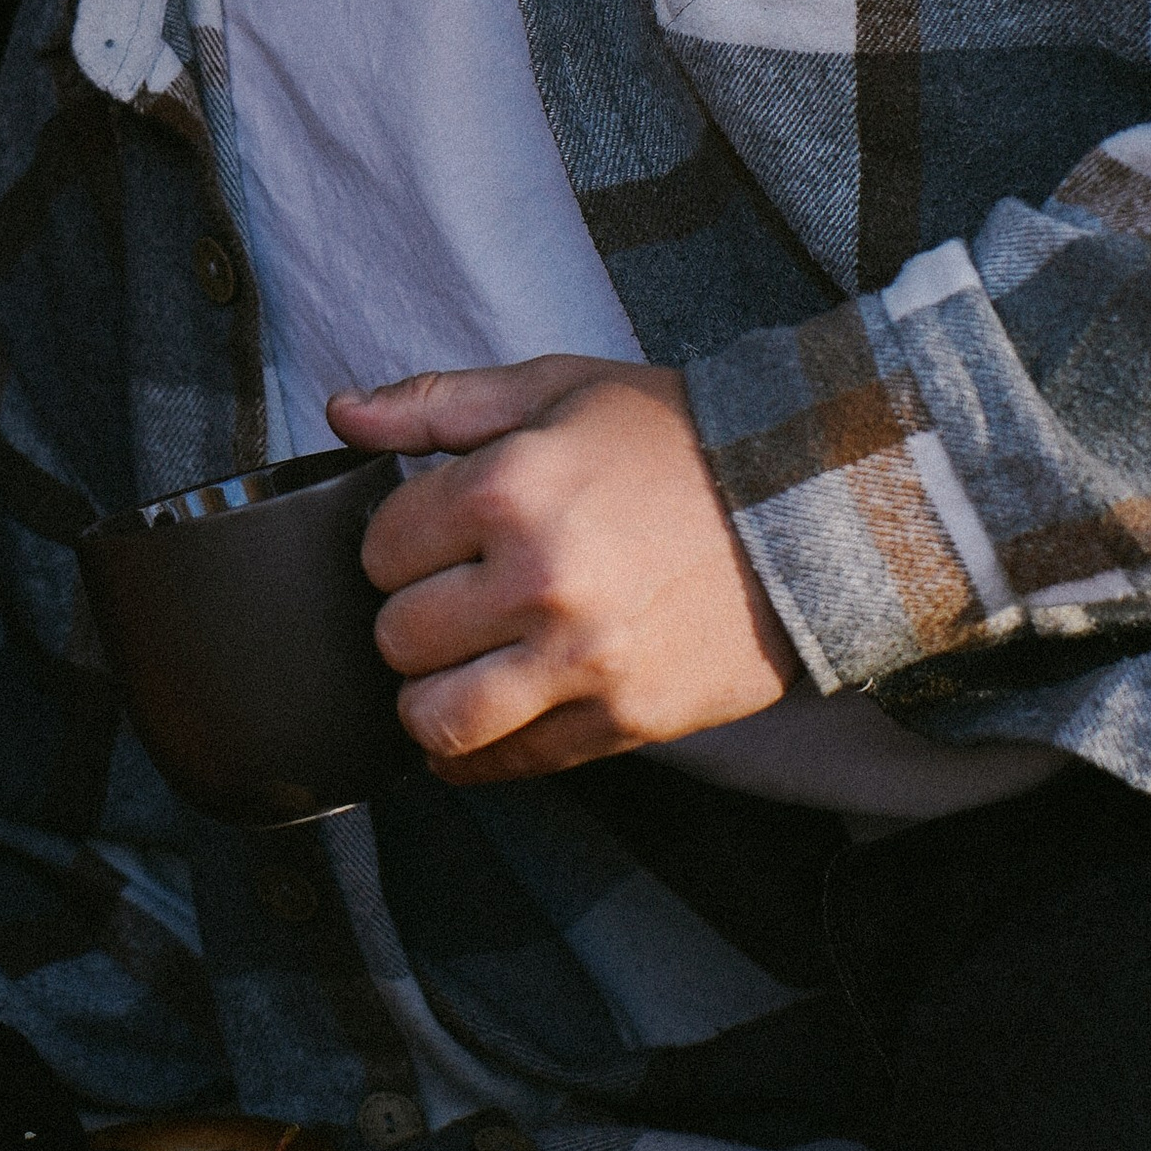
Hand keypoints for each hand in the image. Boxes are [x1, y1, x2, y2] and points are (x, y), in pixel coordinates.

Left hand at [327, 356, 799, 784]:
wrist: (809, 505)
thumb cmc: (673, 437)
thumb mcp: (552, 386)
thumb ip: (433, 403)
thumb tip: (340, 414)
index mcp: (507, 489)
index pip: (381, 549)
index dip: (396, 544)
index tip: (430, 539)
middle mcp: (537, 580)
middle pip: (398, 636)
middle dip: (410, 616)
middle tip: (447, 597)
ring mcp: (583, 659)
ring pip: (436, 717)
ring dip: (430, 696)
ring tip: (454, 666)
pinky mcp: (624, 719)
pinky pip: (511, 763)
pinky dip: (479, 753)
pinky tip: (485, 717)